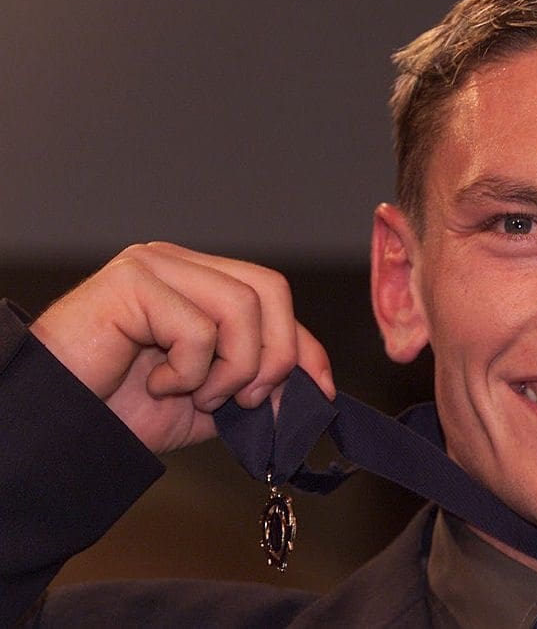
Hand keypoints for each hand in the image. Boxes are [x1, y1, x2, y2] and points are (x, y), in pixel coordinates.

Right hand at [29, 242, 334, 453]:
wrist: (61, 427)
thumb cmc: (123, 409)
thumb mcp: (212, 399)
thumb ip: (260, 383)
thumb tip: (313, 386)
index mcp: (200, 282)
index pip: (272, 296)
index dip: (304, 344)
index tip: (320, 391)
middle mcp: (180, 264)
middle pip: (269, 289)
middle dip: (275, 355)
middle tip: (246, 400)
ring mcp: (154, 265)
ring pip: (241, 306)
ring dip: (232, 369)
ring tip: (197, 395)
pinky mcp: (131, 280)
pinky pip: (197, 327)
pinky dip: (190, 371)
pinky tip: (159, 384)